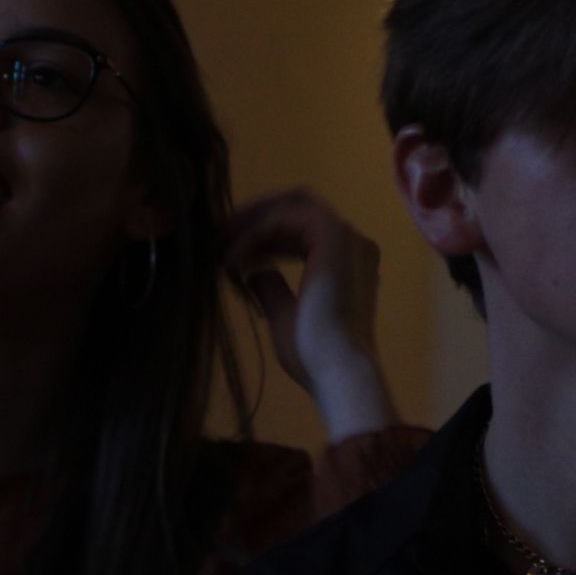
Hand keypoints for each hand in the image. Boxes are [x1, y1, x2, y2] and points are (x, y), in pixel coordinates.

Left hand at [227, 189, 395, 439]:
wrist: (337, 369)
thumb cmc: (313, 354)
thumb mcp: (284, 315)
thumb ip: (272, 288)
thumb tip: (254, 271)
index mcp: (349, 262)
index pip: (303, 229)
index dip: (266, 233)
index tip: (233, 246)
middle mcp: (354, 243)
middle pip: (299, 207)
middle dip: (258, 216)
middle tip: (222, 232)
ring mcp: (347, 236)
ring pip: (291, 206)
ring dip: (253, 221)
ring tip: (222, 243)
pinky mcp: (331, 233)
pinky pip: (283, 219)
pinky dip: (255, 234)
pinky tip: (234, 259)